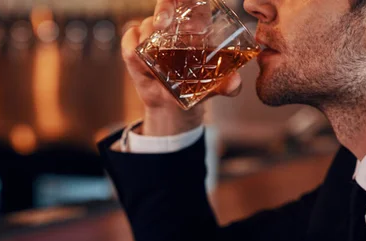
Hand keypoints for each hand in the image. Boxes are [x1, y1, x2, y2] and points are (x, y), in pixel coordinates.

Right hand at [121, 0, 243, 135]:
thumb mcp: (213, 87)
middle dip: (164, 8)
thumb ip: (227, 85)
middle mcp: (173, 24)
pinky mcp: (135, 45)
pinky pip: (130, 39)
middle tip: (163, 24)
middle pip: (166, 3)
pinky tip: (141, 63)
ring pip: (147, 24)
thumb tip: (234, 83)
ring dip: (149, 38)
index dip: (181, 0)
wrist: (172, 105)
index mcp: (197, 23)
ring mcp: (153, 33)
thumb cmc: (196, 87)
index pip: (189, 0)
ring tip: (156, 59)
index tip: (188, 16)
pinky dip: (133, 48)